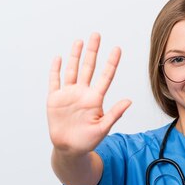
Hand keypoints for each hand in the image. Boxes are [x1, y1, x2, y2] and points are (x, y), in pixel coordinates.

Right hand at [47, 33, 130, 155]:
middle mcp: (82, 93)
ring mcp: (68, 95)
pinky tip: (59, 58)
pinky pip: (55, 81)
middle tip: (97, 35)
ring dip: (75, 56)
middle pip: (88, 68)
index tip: (117, 49)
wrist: (69, 149)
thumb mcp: (103, 128)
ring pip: (73, 70)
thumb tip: (129, 101)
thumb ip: (115, 114)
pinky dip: (56, 70)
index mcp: (95, 99)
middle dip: (92, 51)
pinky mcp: (55, 99)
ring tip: (80, 41)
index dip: (111, 63)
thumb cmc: (88, 140)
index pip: (105, 76)